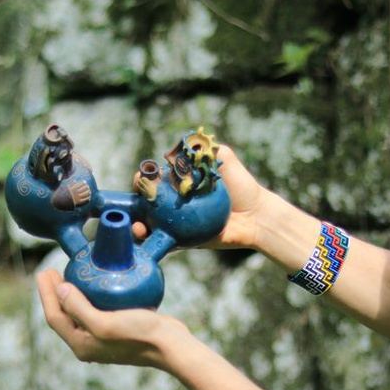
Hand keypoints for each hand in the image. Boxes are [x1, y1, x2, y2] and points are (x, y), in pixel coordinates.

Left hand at [37, 268, 190, 369]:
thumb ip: (78, 308)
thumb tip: (59, 290)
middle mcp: (89, 343)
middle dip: (55, 293)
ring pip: (79, 311)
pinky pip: (96, 309)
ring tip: (68, 273)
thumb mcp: (104, 322)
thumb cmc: (139, 335)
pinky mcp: (117, 328)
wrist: (171, 346)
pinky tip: (94, 282)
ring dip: (71, 293)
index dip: (46, 294)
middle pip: (64, 315)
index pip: (54, 317)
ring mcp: (103, 337)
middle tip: (51, 270)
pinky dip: (90, 295)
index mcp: (81, 345)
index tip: (44, 271)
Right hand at [129, 144, 274, 247]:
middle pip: (146, 203)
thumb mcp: (223, 158)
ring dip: (138, 226)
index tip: (142, 177)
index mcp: (178, 183)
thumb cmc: (240, 186)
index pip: (153, 179)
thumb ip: (204, 148)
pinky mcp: (182, 241)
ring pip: (149, 225)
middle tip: (139, 201)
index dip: (143, 178)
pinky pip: (164, 243)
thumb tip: (182, 145)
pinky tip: (147, 241)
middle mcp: (173, 203)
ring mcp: (176, 223)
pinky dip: (153, 244)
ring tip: (138, 226)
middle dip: (134, 202)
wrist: (255, 215)